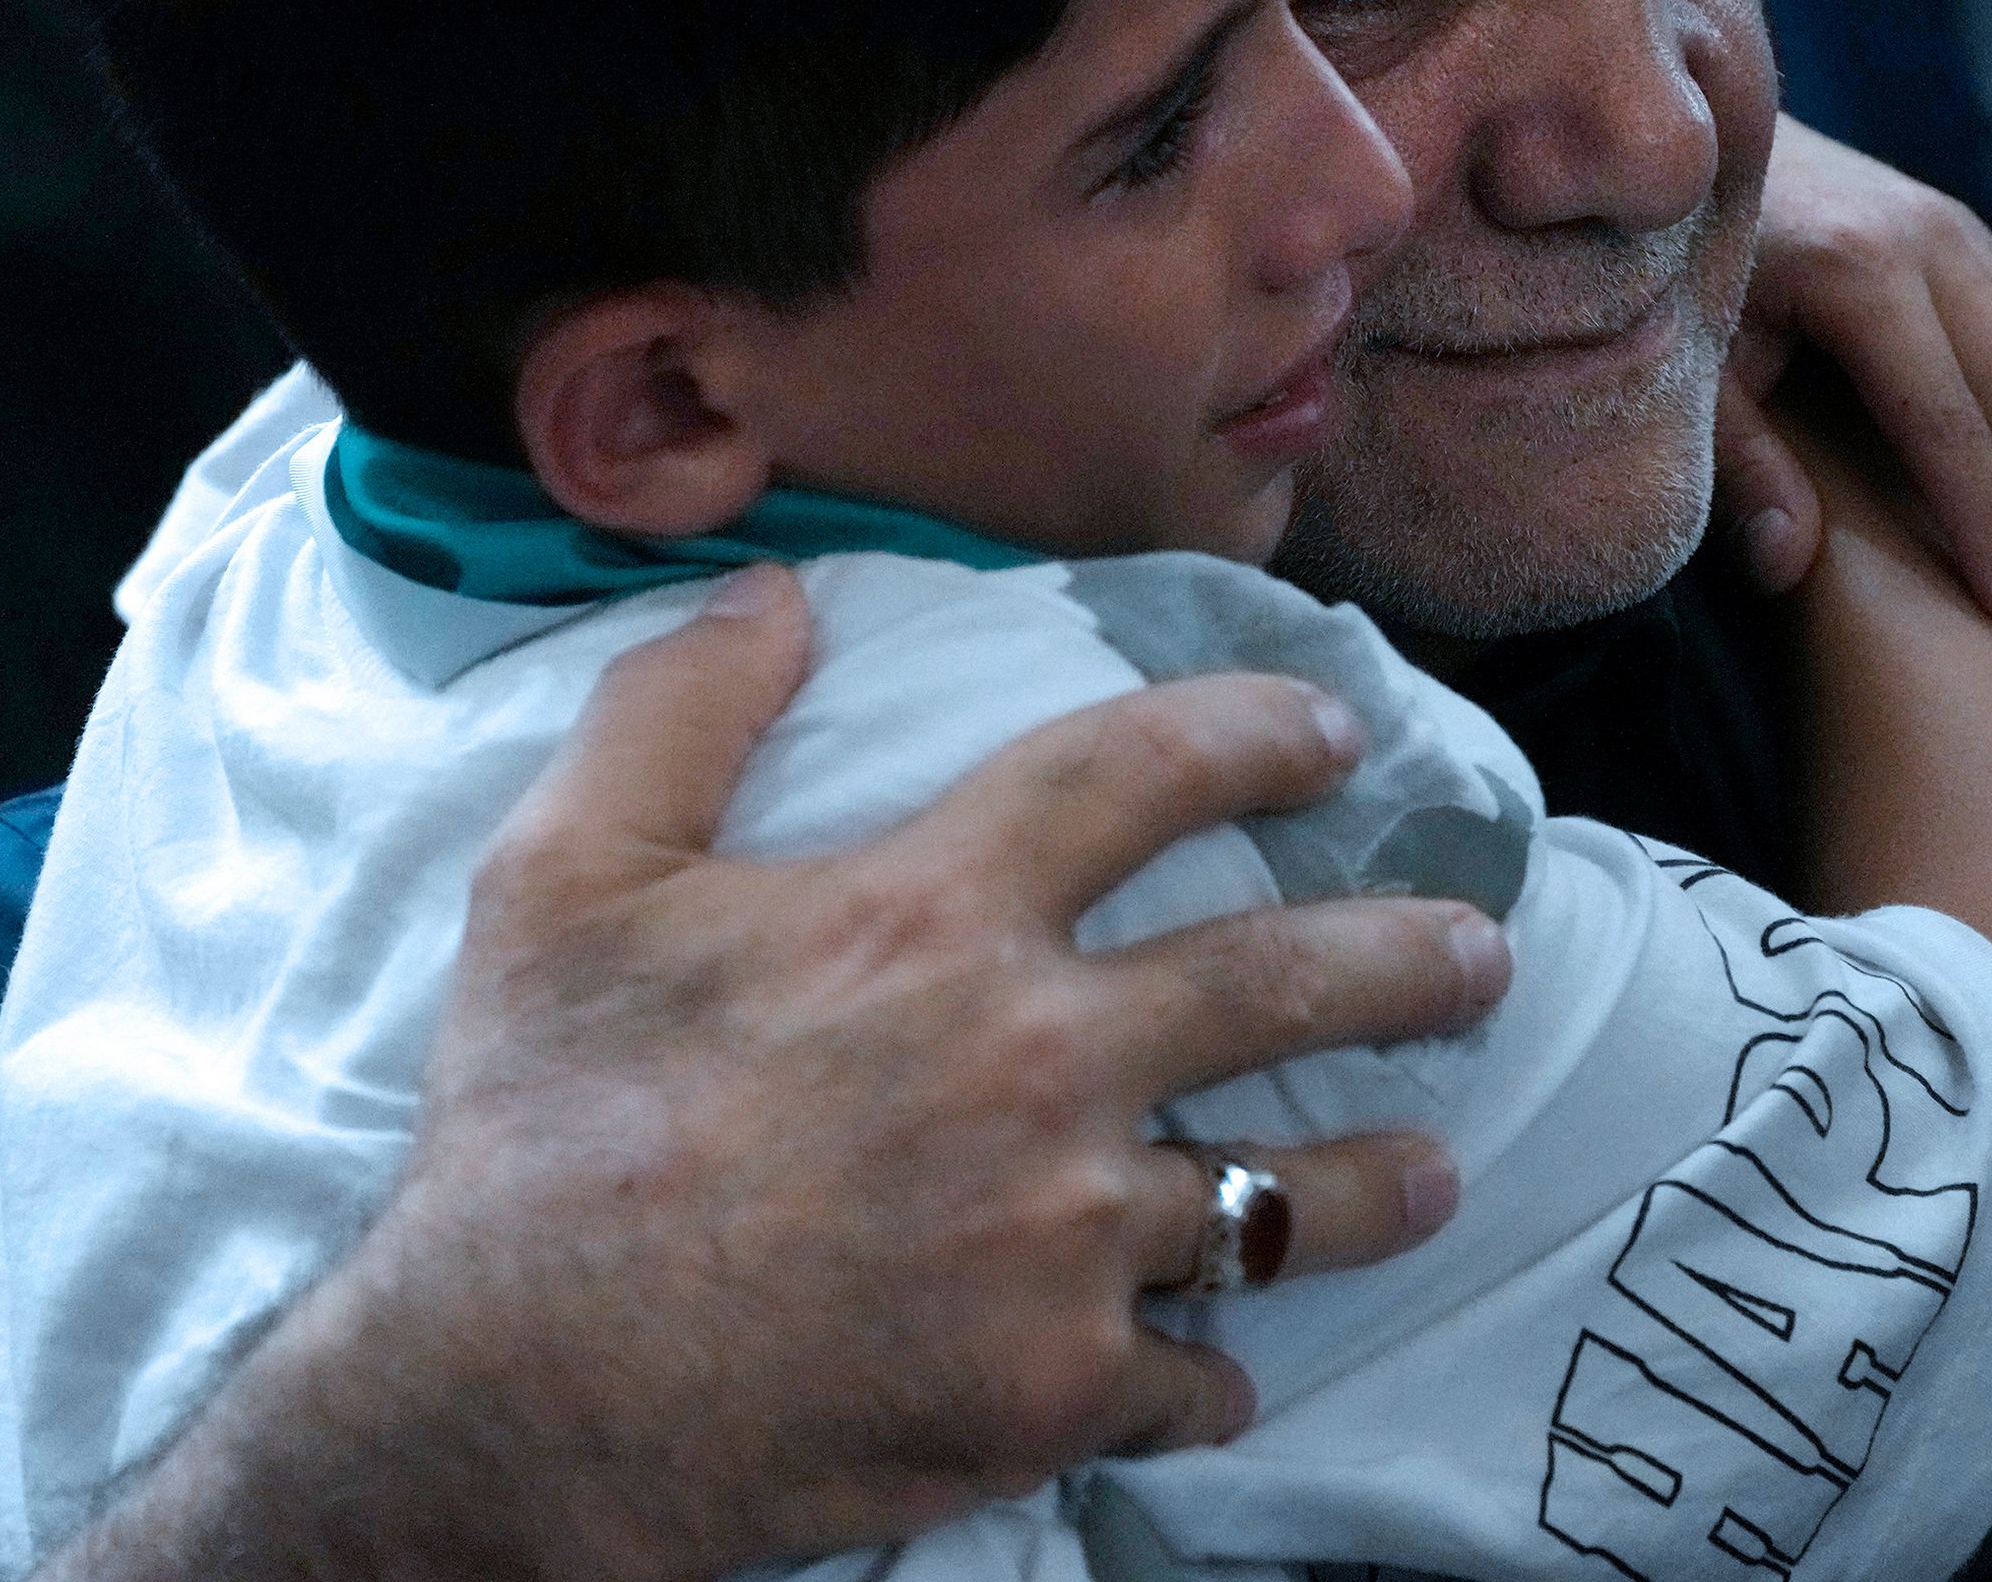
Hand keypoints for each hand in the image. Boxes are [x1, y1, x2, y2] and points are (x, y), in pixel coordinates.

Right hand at [52, 567, 1508, 1581]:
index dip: (1254, 733)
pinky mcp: (1052, 1390)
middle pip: (1284, 983)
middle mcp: (1037, 1062)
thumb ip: (673, 716)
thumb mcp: (560, 879)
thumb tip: (775, 597)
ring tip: (1439, 1171)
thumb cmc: (535, 1129)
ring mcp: (1063, 1238)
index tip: (1335, 736)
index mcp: (933, 917)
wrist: (509, 1395)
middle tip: (1481, 956)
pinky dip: (1207, 1371)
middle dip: (1408, 959)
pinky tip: (1221, 1367)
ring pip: (1282, 1200)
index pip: (1139, 775)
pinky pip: (1185, 1376)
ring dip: (1377, 1183)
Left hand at [1715, 118, 1991, 663]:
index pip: (1950, 422)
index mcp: (1859, 269)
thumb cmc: (1668, 267)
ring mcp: (1968, 234)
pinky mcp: (1980, 243)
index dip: (1988, 528)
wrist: (1689, 144)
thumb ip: (1736, 457)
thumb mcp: (1680, 363)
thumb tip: (1789, 565)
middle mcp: (1935, 239)